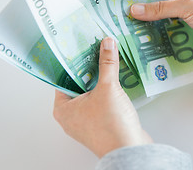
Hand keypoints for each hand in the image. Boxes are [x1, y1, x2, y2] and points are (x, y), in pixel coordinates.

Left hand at [53, 37, 152, 157]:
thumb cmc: (111, 125)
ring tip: (108, 62)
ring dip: (101, 80)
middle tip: (97, 51)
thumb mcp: (108, 88)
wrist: (129, 150)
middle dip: (90, 69)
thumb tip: (107, 43)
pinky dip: (108, 92)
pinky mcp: (101, 124)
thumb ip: (107, 64)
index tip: (82, 48)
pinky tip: (117, 81)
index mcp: (63, 109)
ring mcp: (86, 122)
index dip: (74, 62)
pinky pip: (101, 102)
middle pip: (79, 85)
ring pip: (92, 94)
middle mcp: (72, 116)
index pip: (63, 78)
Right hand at [131, 0, 192, 68]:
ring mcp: (184, 13)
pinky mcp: (183, 29)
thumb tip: (135, 10)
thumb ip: (161, 8)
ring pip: (160, 14)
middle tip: (122, 6)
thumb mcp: (189, 6)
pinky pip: (165, 29)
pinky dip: (154, 31)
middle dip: (143, 3)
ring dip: (147, 19)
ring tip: (126, 21)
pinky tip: (140, 33)